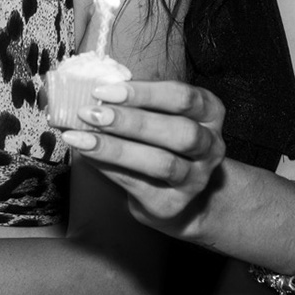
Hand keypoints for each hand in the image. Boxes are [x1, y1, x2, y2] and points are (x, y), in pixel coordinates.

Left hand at [59, 80, 226, 234]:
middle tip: (91, 114)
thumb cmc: (161, 144)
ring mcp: (196, 179)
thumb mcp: (159, 117)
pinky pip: (140, 185)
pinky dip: (110, 168)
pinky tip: (88, 157)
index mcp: (209, 113)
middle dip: (131, 122)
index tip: (103, 91)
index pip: (182, 97)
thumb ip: (136, 104)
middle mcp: (210, 146)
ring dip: (117, 149)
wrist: (175, 197)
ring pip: (162, 163)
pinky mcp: (174, 204)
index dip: (144, 92)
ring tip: (83, 140)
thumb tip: (94, 94)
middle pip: (178, 131)